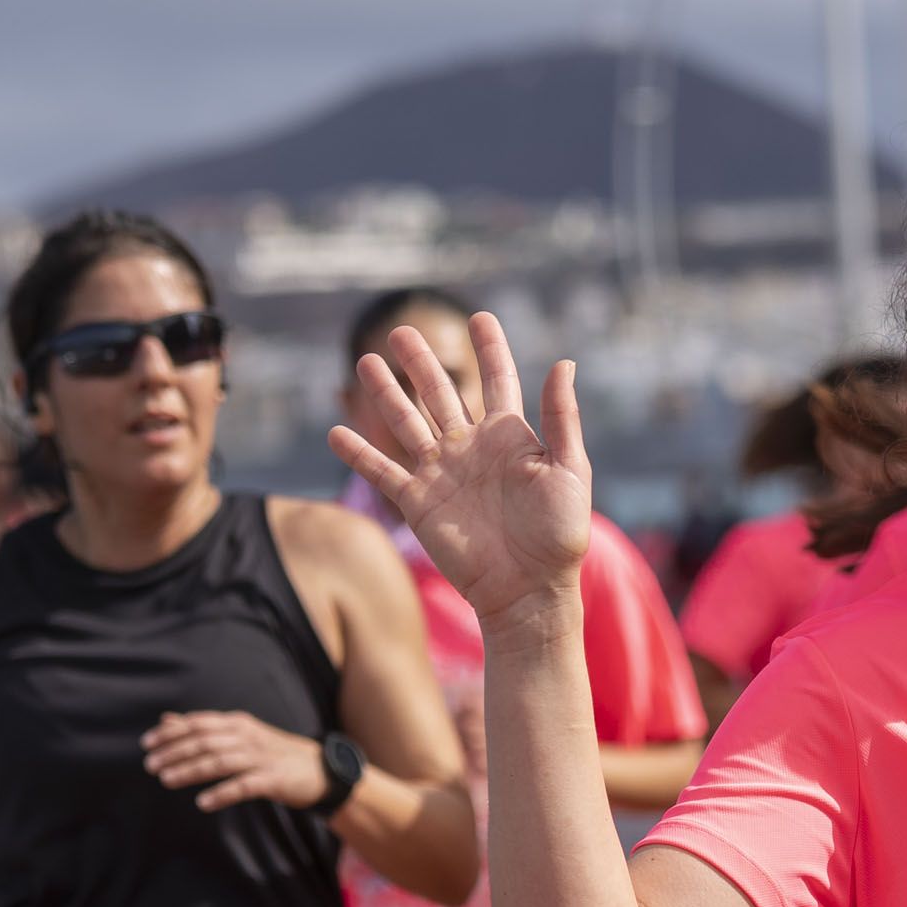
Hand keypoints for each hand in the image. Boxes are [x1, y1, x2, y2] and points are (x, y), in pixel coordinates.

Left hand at [143, 710, 331, 810]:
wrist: (318, 769)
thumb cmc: (272, 753)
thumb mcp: (239, 735)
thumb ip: (203, 728)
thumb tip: (167, 720)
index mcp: (237, 723)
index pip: (198, 723)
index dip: (171, 732)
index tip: (147, 744)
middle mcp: (247, 737)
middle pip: (205, 741)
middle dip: (174, 752)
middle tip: (151, 766)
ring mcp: (261, 758)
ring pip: (219, 762)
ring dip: (190, 770)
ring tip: (167, 780)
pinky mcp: (273, 780)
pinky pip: (243, 786)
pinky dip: (222, 793)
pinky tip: (203, 802)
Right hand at [326, 313, 589, 631]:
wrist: (530, 588)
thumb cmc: (558, 535)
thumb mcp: (570, 471)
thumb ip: (561, 418)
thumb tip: (564, 363)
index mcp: (510, 436)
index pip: (497, 381)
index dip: (490, 349)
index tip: (480, 318)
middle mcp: (471, 448)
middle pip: (440, 394)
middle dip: (421, 363)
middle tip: (402, 332)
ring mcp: (442, 474)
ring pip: (407, 423)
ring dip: (386, 394)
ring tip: (365, 362)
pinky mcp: (420, 503)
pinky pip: (384, 471)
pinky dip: (359, 453)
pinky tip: (336, 431)